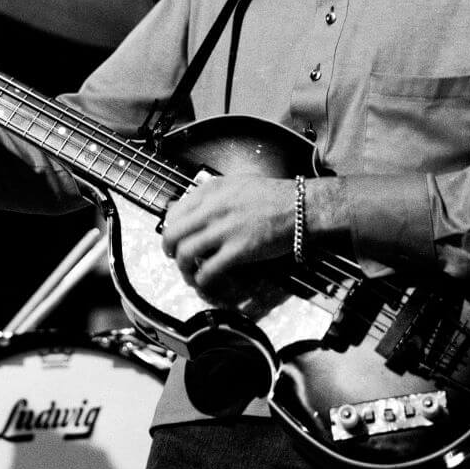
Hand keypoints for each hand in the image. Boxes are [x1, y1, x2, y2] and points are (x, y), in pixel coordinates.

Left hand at [160, 174, 294, 294]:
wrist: (300, 206)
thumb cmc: (272, 195)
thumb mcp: (234, 184)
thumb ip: (209, 195)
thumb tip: (183, 209)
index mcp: (210, 191)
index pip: (173, 213)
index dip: (170, 230)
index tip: (175, 239)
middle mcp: (212, 209)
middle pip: (172, 234)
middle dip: (169, 251)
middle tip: (176, 259)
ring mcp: (224, 230)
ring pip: (185, 254)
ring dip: (184, 270)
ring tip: (191, 275)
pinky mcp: (238, 250)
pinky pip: (208, 271)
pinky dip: (203, 282)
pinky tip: (209, 284)